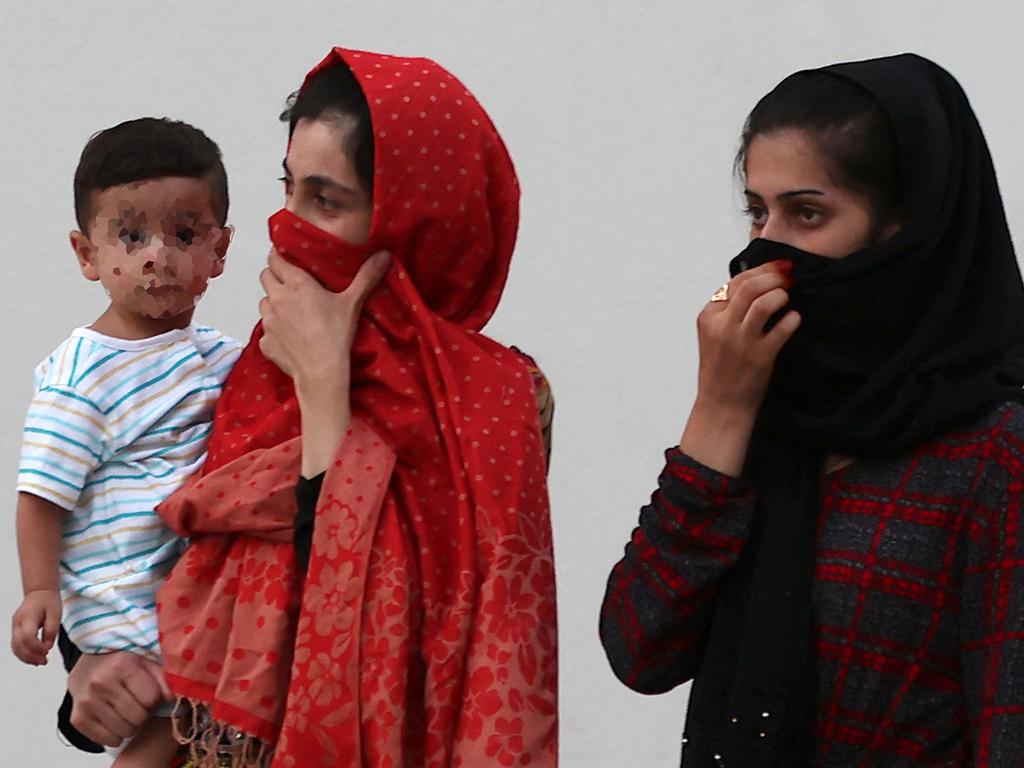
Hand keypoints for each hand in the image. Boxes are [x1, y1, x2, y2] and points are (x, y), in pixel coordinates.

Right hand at [11, 589, 59, 664]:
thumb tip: (47, 647)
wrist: (39, 592)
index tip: (48, 650)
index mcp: (28, 616)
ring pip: (15, 647)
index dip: (37, 647)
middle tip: (44, 661)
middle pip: (18, 645)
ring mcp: (14, 626)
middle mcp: (17, 622)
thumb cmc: (49, 602)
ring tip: (40, 662)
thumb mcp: (56, 613)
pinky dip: (24, 654)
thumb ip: (52, 630)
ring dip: (26, 658)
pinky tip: (34, 658)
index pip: (27, 637)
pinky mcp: (16, 630)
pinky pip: (16, 645)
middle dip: (31, 656)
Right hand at [67, 651, 171, 747]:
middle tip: (137, 704)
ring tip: (126, 711)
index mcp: (122, 666)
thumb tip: (172, 698)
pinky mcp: (78, 719)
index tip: (149, 694)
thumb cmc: (121, 664)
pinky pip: (108, 740)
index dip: (154, 699)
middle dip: (143, 713)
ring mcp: (87, 702)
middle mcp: (101, 683)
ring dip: (131, 725)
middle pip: (139, 717)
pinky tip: (114, 719)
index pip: (151, 698)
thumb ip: (163, 679)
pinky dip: (115, 734)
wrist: (88, 666)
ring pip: (125, 731)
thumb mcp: (145, 663)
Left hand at [258, 248, 390, 388]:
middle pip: (265, 276)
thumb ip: (366, 276)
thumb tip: (384, 255)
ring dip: (273, 302)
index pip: (275, 259)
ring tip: (291, 311)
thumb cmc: (336, 335)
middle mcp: (277, 298)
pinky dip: (274, 330)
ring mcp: (268, 320)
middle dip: (275, 277)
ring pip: (263, 302)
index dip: (279, 257)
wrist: (321, 372)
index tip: (287, 259)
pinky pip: (265, 330)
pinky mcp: (265, 341)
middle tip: (291, 284)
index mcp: (296, 284)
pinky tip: (289, 336)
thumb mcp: (353, 303)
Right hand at [679, 261, 800, 476]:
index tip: (779, 267)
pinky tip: (793, 319)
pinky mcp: (760, 357)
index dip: (762, 270)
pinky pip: (782, 328)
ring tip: (787, 299)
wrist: (721, 406)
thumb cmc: (722, 369)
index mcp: (708, 317)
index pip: (735, 282)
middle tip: (789, 277)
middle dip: (774, 276)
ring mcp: (740, 342)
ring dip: (781, 295)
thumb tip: (760, 281)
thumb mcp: (714, 335)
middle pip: (749, 287)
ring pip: (764, 303)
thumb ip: (729, 310)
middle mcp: (722, 327)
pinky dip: (792, 319)